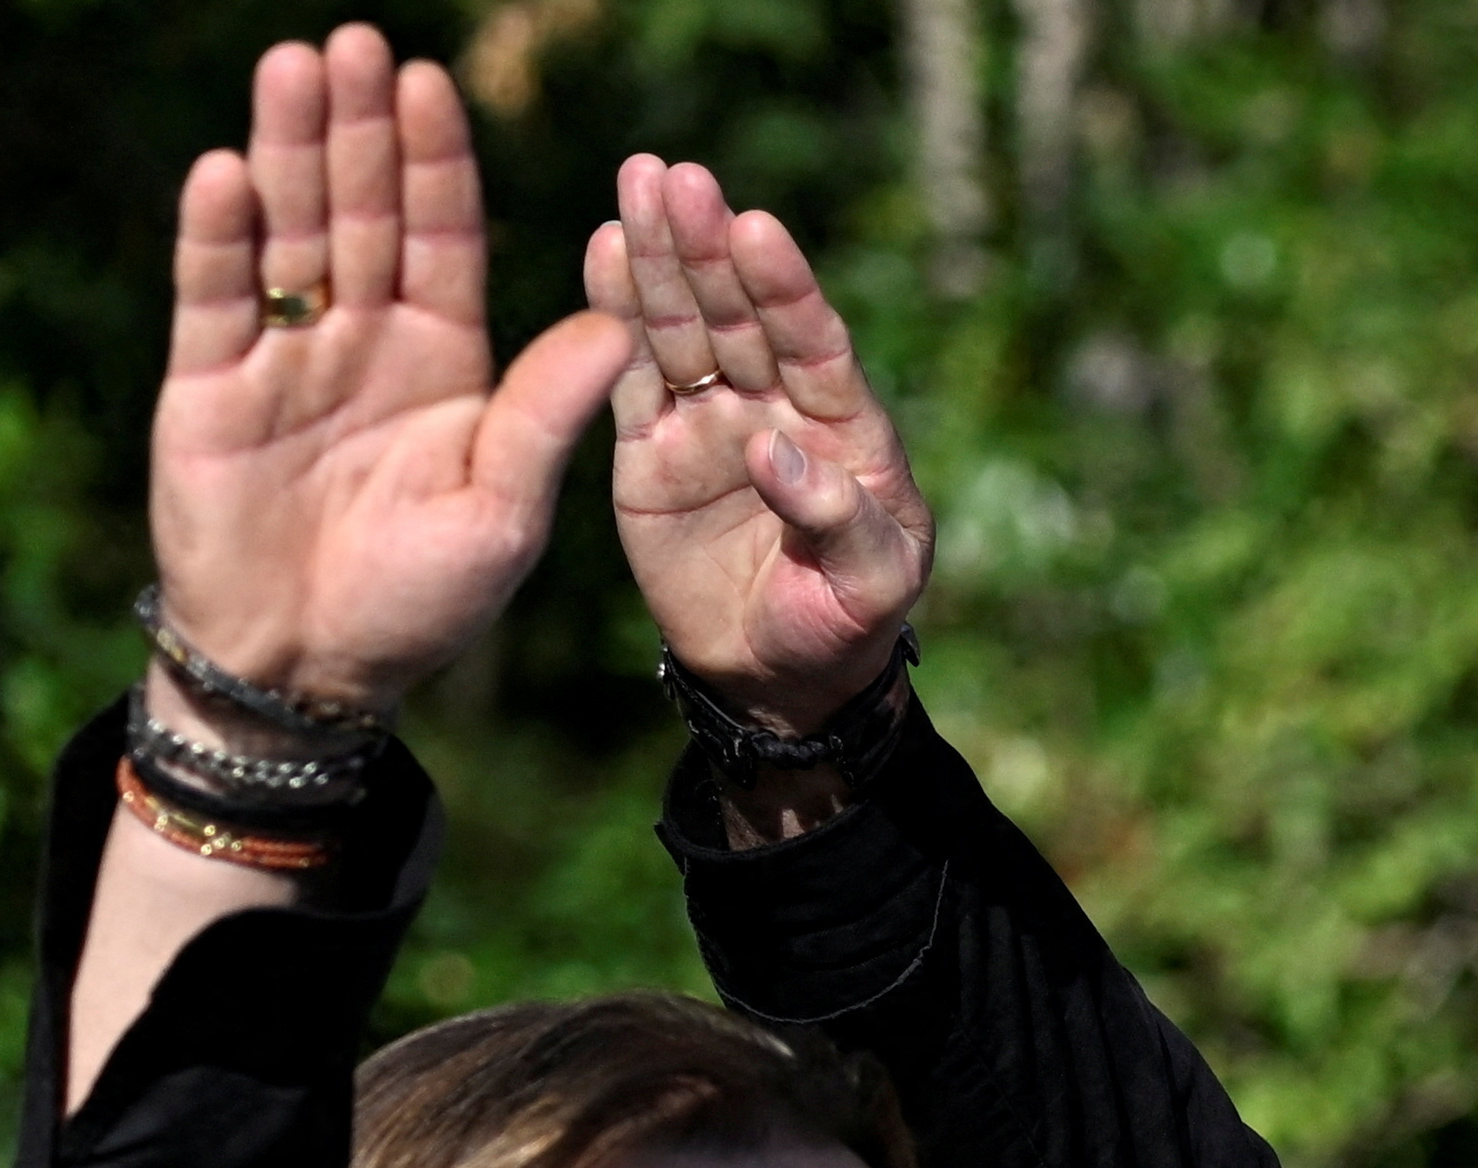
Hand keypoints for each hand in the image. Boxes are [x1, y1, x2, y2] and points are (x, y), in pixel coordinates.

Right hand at [151, 32, 623, 720]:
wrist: (306, 672)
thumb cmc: (418, 604)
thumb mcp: (502, 511)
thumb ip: (547, 414)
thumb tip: (623, 323)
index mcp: (442, 360)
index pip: (440, 236)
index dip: (435, 160)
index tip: (431, 81)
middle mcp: (362, 340)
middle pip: (362, 211)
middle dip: (359, 127)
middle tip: (356, 41)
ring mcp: (282, 356)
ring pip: (287, 231)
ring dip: (288, 150)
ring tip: (293, 67)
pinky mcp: (207, 385)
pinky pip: (213, 296)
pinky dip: (216, 237)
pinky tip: (224, 171)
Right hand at [598, 157, 927, 726]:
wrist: (777, 680)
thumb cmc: (844, 625)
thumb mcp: (871, 584)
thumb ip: (838, 517)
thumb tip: (773, 450)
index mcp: (844, 426)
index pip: (814, 342)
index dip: (785, 287)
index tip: (757, 229)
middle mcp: (775, 405)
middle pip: (739, 316)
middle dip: (709, 248)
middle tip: (679, 177)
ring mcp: (709, 421)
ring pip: (682, 330)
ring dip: (661, 259)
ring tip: (637, 182)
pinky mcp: (650, 449)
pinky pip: (632, 377)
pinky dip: (616, 318)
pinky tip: (606, 250)